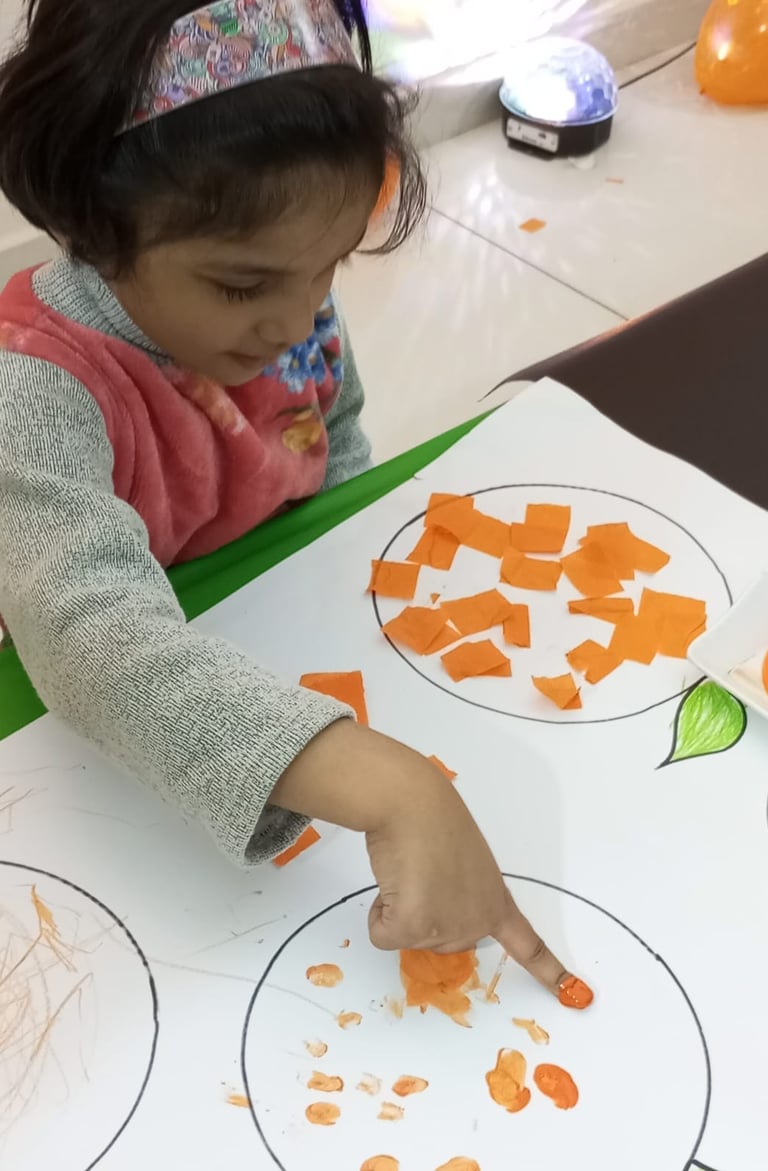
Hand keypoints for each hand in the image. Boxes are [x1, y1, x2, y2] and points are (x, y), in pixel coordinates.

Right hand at [271, 721, 570, 996]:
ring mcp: (447, 926)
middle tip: (421, 872)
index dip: (548, 972)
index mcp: (495, 900)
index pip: (528, 945)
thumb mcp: (462, 864)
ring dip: (398, 907)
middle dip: (421, 912)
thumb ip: (460, 894)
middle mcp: (478, 920)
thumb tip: (433, 902)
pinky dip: (379, 913)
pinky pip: (383, 937)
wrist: (410, 803)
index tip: (573, 992)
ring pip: (407, 939)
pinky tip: (393, 880)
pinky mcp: (414, 926)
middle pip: (439, 942)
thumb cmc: (433, 819)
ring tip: (408, 869)